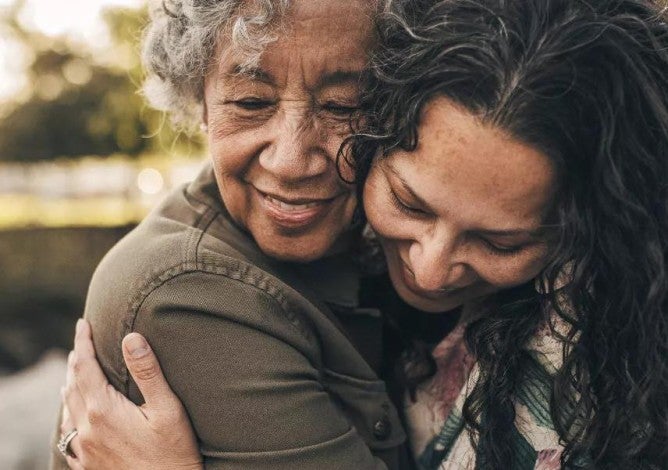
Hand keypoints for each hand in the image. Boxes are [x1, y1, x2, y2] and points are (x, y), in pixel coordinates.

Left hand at [61, 319, 202, 469]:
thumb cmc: (174, 453)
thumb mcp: (168, 409)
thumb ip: (148, 373)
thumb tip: (132, 338)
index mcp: (103, 411)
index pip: (84, 366)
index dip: (83, 342)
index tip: (83, 323)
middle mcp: (86, 429)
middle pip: (72, 385)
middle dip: (76, 360)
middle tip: (82, 341)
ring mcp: (84, 450)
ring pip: (67, 409)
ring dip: (70, 384)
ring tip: (76, 370)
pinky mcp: (87, 465)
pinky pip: (68, 435)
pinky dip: (69, 414)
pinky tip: (75, 414)